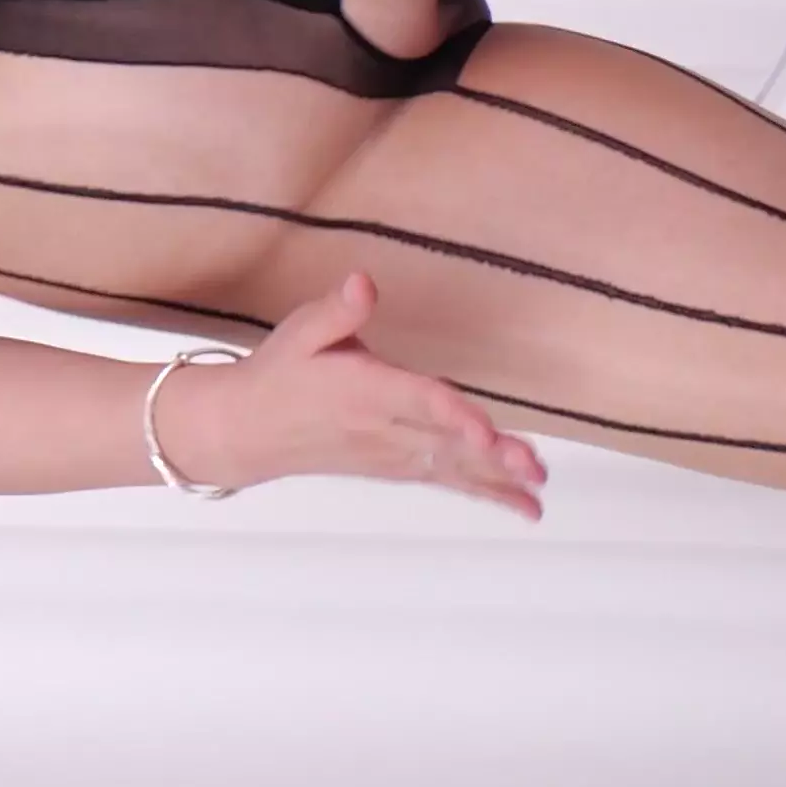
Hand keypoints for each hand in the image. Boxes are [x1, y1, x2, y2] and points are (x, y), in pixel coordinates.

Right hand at [165, 271, 547, 520]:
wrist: (249, 429)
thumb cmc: (280, 373)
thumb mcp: (300, 331)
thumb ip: (338, 310)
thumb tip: (364, 284)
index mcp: (362, 390)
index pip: (414, 402)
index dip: (452, 416)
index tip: (484, 430)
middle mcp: (381, 428)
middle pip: (443, 443)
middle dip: (491, 457)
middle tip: (532, 467)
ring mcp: (390, 454)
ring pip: (450, 468)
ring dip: (496, 480)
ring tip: (536, 490)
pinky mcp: (395, 468)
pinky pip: (444, 481)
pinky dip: (484, 492)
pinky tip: (520, 502)